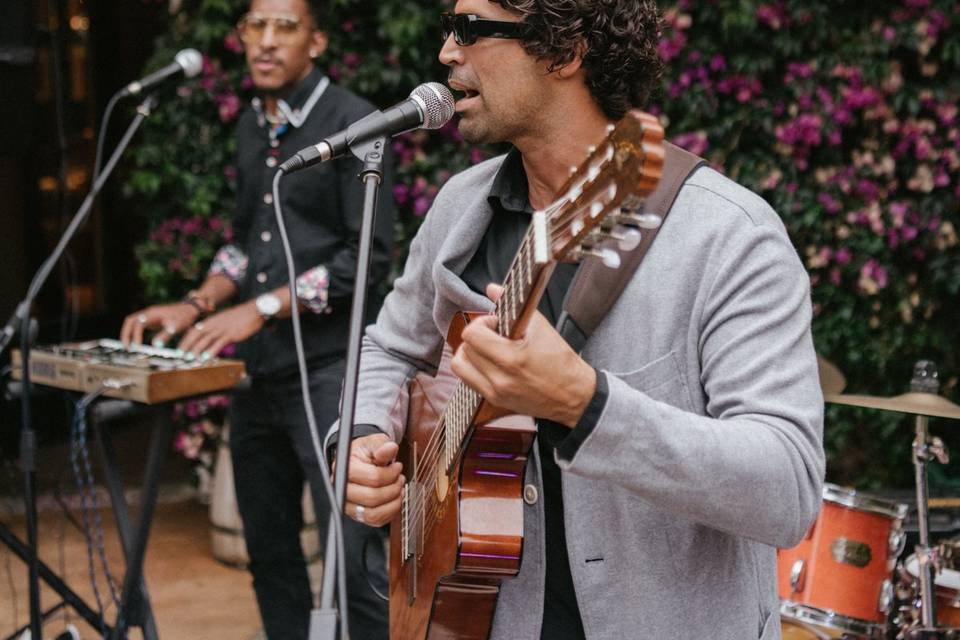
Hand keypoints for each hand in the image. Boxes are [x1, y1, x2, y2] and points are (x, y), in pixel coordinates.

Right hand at [121, 303, 198, 346]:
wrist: (191, 310)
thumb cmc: (184, 317)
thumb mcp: (177, 326)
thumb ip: (166, 335)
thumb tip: (154, 345)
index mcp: (152, 313)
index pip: (137, 323)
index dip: (135, 335)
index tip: (137, 348)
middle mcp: (148, 313)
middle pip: (130, 321)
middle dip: (126, 334)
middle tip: (126, 348)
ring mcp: (149, 316)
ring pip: (132, 323)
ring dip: (128, 334)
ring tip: (129, 348)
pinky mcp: (152, 321)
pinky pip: (138, 326)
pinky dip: (134, 334)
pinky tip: (137, 345)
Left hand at [177, 301, 263, 358]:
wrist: (253, 310)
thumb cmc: (239, 317)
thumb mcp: (224, 322)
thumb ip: (216, 329)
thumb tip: (210, 340)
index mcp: (211, 321)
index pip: (193, 331)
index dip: (185, 340)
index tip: (179, 349)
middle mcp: (213, 324)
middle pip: (196, 335)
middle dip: (186, 346)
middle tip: (179, 356)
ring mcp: (222, 329)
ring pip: (205, 340)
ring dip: (196, 350)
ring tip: (189, 359)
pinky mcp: (231, 334)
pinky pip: (218, 343)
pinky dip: (211, 351)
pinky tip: (206, 358)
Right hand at [340, 433, 403, 526]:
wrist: (361, 460)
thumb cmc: (366, 452)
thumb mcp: (374, 443)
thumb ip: (381, 446)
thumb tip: (390, 448)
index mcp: (345, 469)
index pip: (372, 478)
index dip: (390, 474)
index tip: (397, 467)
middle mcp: (343, 489)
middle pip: (373, 498)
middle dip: (393, 488)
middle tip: (400, 478)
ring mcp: (348, 505)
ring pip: (373, 514)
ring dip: (393, 502)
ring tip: (398, 489)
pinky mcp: (357, 515)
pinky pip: (376, 521)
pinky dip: (390, 511)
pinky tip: (394, 498)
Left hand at [451, 284, 596, 426]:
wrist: (574, 397)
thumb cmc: (561, 363)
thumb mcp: (542, 328)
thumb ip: (513, 306)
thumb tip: (492, 289)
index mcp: (511, 359)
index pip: (472, 335)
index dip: (482, 323)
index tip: (495, 323)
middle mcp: (500, 378)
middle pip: (465, 348)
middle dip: (477, 336)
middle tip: (494, 334)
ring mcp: (495, 393)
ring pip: (460, 366)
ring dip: (469, 353)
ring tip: (487, 348)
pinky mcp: (494, 401)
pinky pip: (468, 380)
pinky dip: (473, 368)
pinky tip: (489, 362)